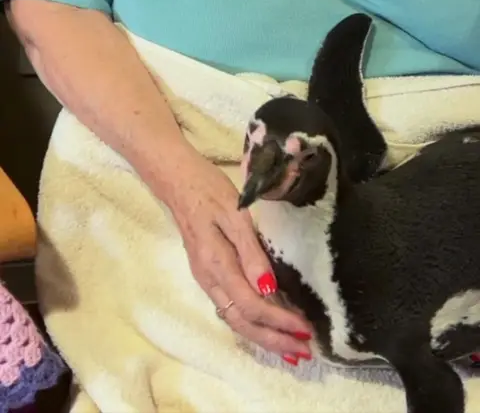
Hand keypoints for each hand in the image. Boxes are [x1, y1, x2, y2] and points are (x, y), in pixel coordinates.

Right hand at [164, 148, 312, 363]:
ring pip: (235, 319)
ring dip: (264, 337)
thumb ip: (251, 251)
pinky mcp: (208, 275)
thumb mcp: (234, 213)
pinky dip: (253, 323)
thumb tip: (269, 289)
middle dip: (273, 340)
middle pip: (242, 322)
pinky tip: (267, 325)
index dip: (279, 321)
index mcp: (216, 264)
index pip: (251, 305)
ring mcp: (206, 280)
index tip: (305, 329)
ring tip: (291, 349)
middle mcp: (209, 279)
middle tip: (304, 352)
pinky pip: (231, 308)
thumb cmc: (209, 190)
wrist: (177, 181)